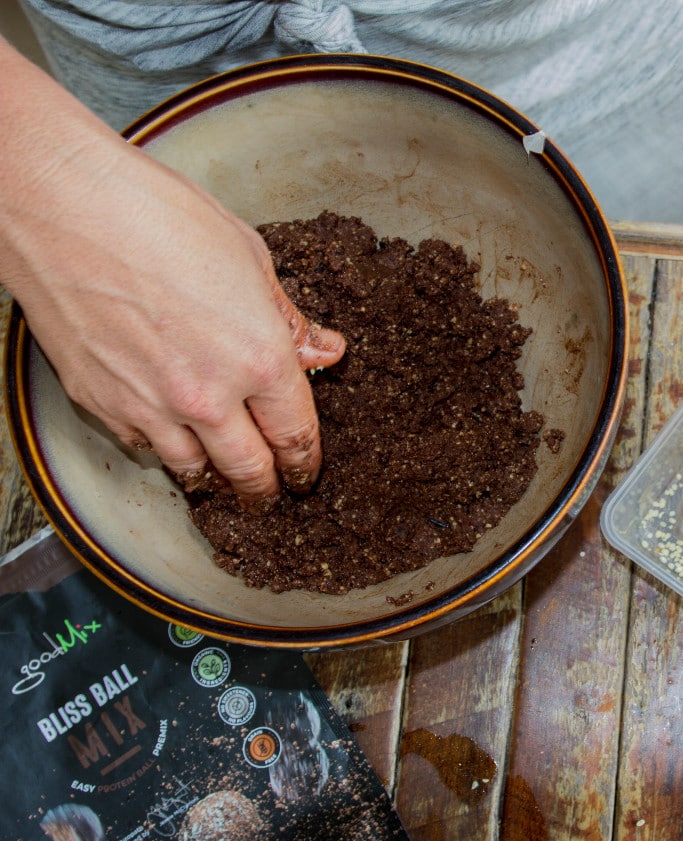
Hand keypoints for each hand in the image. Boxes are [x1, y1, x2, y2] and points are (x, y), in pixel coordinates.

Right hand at [1, 137, 344, 505]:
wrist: (63, 207)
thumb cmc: (158, 216)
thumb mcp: (249, 258)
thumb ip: (288, 318)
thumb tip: (326, 350)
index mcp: (259, 359)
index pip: (296, 432)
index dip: (306, 460)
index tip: (306, 472)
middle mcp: (209, 396)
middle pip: (249, 469)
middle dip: (266, 488)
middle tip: (272, 498)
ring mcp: (151, 407)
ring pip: (193, 469)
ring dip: (215, 479)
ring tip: (224, 482)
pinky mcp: (102, 404)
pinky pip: (143, 446)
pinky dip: (162, 450)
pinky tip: (170, 442)